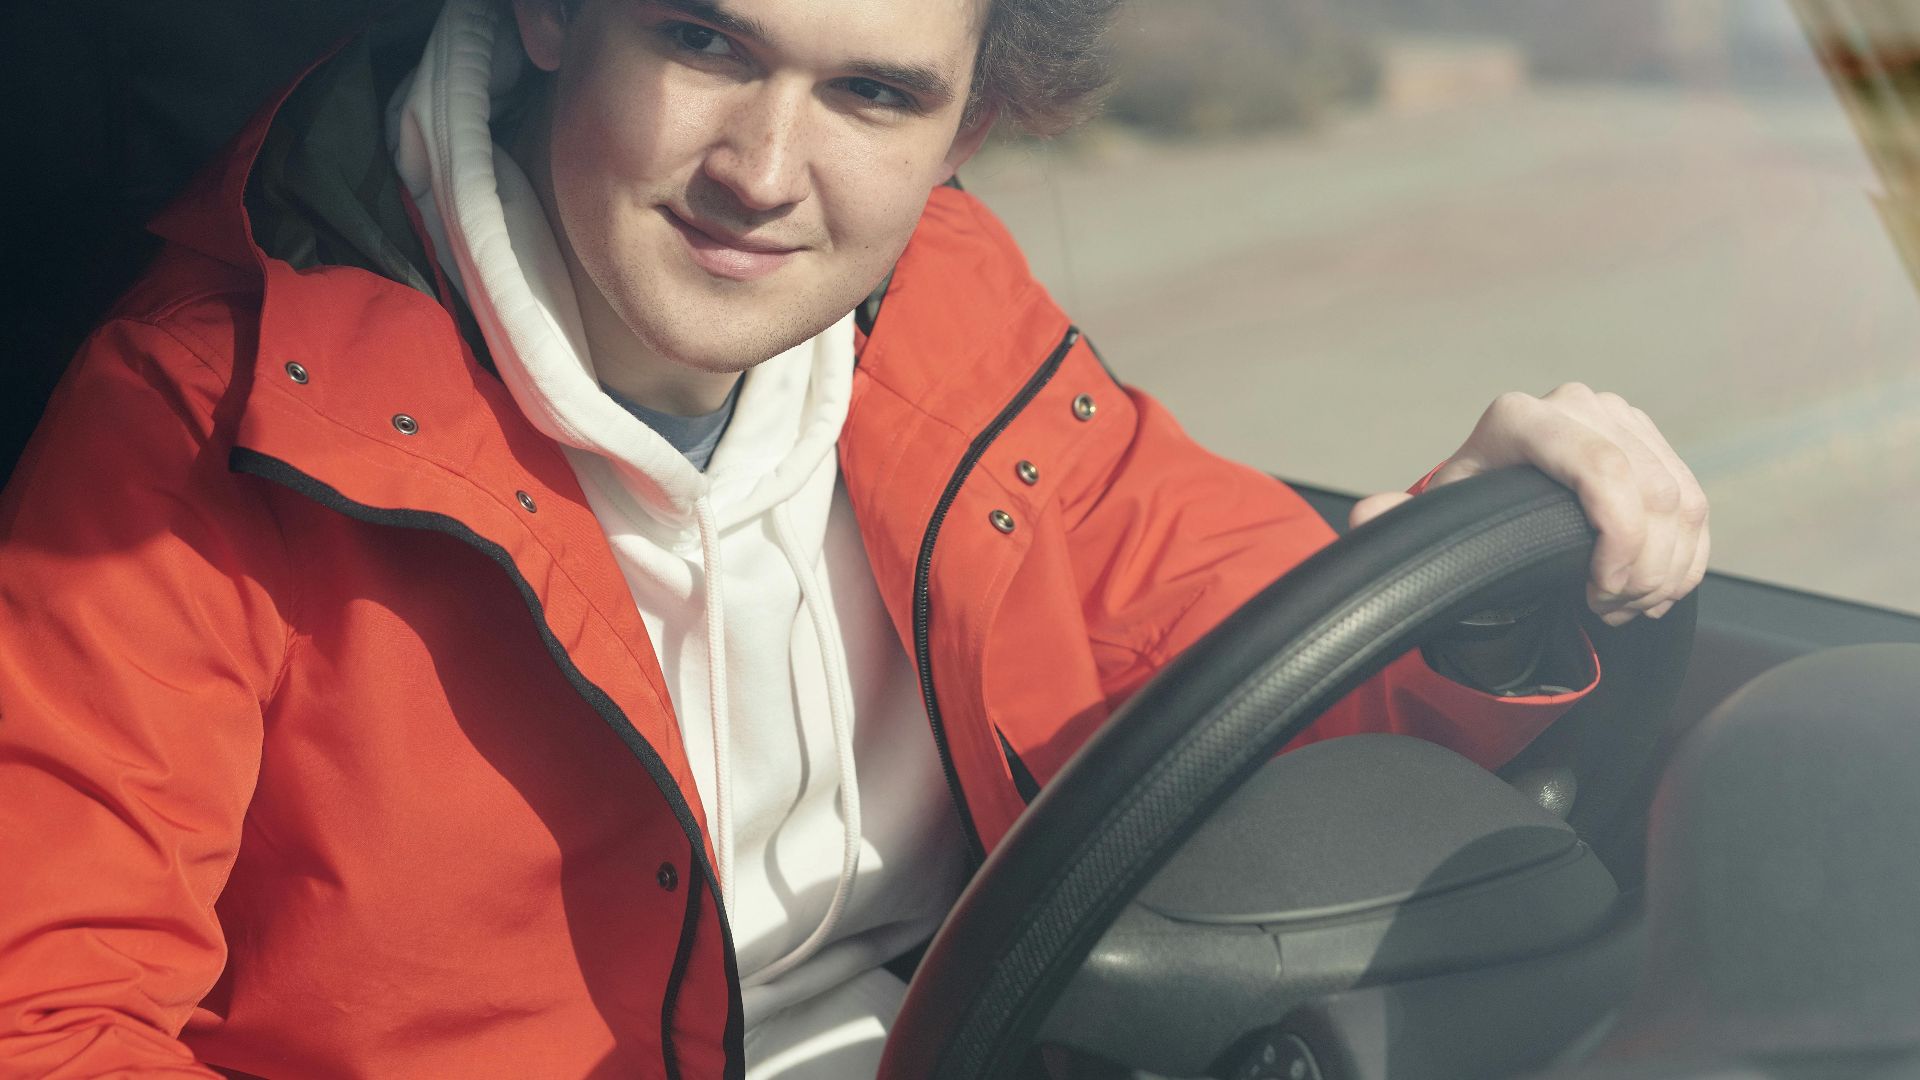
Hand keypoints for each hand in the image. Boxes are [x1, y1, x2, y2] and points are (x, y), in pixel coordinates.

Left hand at [1349, 384, 1708, 625]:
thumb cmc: (1465, 515)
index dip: (1619, 540)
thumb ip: (1393, 523)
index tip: (1600, 593)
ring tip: (1623, 604)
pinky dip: (1686, 560)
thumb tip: (1370, 516)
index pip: (1600, 468)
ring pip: (1682, 503)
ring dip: (1665, 570)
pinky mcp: (1654, 443)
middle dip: (1641, 569)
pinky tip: (1652, 589)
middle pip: (1651, 493)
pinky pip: (1697, 507)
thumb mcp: (1431, 523)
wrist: (1495, 504)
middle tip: (1607, 610)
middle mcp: (1575, 404)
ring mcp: (1620, 419)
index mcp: (1520, 419)